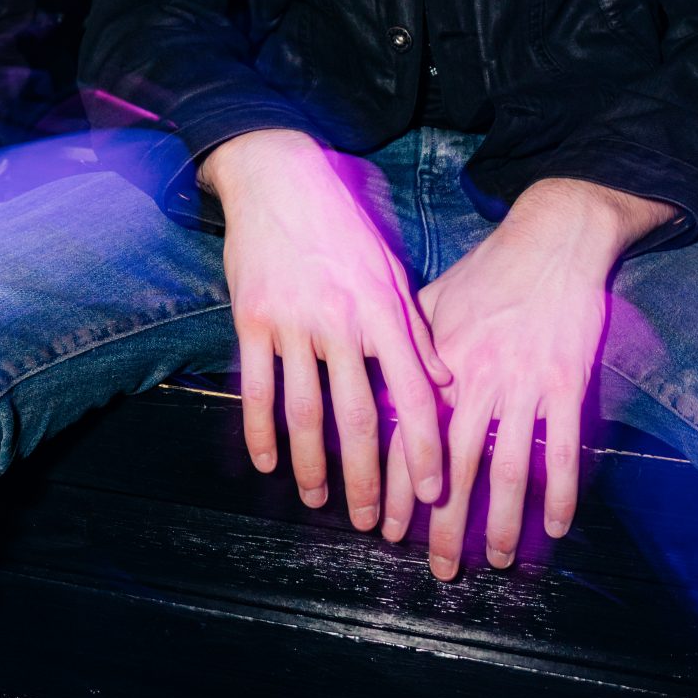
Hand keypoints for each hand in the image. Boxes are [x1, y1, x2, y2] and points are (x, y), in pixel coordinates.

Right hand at [202, 129, 450, 529]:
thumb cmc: (342, 224)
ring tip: (319, 501)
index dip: (425, 445)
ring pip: (305, 410)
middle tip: (372, 521)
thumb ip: (415, 328)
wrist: (279, 176)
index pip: (413, 391)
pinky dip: (261, 431)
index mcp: (382, 309)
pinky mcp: (252, 318)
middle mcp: (341, 320)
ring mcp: (293, 320)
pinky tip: (267, 463)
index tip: (434, 489)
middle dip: (369, 476)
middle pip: (358, 414)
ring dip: (313, 465)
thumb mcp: (391, 269)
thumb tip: (444, 381)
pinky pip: (258, 386)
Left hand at [382, 178, 670, 579]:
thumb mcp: (432, 300)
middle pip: (454, 467)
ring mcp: (523, 383)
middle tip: (440, 570)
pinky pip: (563, 450)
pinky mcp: (566, 383)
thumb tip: (379, 389)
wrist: (551, 239)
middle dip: (445, 525)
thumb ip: (408, 349)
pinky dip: (559, 492)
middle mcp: (475, 379)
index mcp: (438, 363)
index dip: (395, 488)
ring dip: (503, 523)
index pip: (407, 438)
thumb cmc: (488, 271)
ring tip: (500, 561)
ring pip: (508, 468)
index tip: (385, 530)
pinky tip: (555, 526)